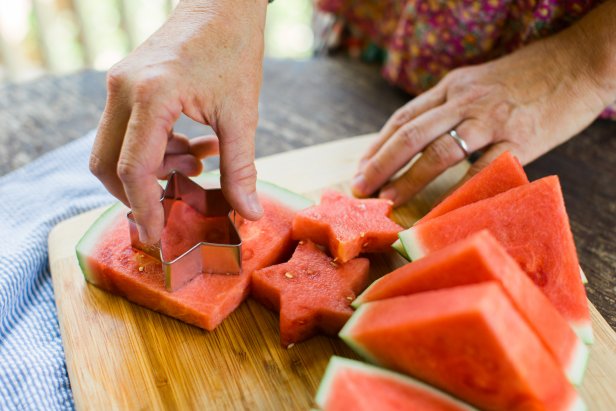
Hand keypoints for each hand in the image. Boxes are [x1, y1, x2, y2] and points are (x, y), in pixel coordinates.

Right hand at [90, 0, 267, 242]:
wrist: (222, 5)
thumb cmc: (234, 50)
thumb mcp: (242, 115)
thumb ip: (241, 168)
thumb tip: (249, 214)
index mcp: (152, 95)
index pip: (133, 168)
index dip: (144, 208)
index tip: (156, 235)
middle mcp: (124, 89)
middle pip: (107, 163)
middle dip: (136, 194)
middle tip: (170, 209)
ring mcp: (120, 85)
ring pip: (114, 149)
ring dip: (151, 170)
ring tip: (196, 169)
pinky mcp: (127, 85)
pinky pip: (128, 131)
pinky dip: (155, 151)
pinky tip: (193, 150)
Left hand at [353, 11, 615, 205]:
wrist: (579, 63)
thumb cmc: (528, 78)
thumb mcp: (479, 83)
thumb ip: (452, 107)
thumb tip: (423, 141)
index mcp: (452, 87)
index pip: (404, 118)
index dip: (378, 145)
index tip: (360, 168)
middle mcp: (464, 101)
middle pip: (410, 133)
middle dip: (380, 163)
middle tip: (360, 188)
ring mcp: (490, 120)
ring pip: (438, 151)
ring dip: (408, 178)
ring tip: (388, 200)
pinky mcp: (518, 139)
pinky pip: (481, 169)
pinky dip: (457, 191)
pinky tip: (440, 210)